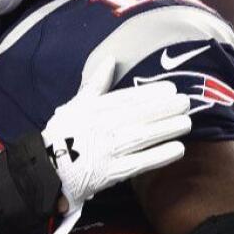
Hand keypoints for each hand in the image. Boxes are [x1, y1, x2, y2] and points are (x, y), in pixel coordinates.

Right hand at [42, 58, 191, 233]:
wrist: (46, 168)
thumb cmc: (61, 135)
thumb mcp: (74, 104)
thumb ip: (95, 84)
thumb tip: (111, 60)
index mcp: (94, 109)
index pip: (127, 98)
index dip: (151, 93)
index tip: (171, 89)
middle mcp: (103, 127)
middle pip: (140, 115)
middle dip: (165, 108)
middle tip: (186, 103)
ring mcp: (108, 150)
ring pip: (144, 136)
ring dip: (167, 128)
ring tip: (186, 122)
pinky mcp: (112, 172)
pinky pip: (141, 162)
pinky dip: (160, 155)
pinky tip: (178, 149)